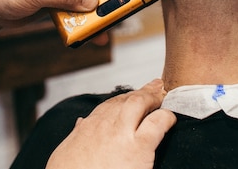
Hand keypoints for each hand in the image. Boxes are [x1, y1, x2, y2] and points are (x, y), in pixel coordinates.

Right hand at [46, 79, 175, 168]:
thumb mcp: (67, 150)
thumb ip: (78, 134)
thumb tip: (81, 123)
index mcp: (88, 127)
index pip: (109, 106)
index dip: (124, 98)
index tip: (133, 94)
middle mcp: (104, 125)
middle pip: (125, 99)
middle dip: (142, 91)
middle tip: (154, 86)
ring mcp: (122, 133)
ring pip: (139, 102)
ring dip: (152, 97)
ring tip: (163, 96)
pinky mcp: (138, 147)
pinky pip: (157, 123)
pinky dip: (166, 118)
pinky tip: (170, 119)